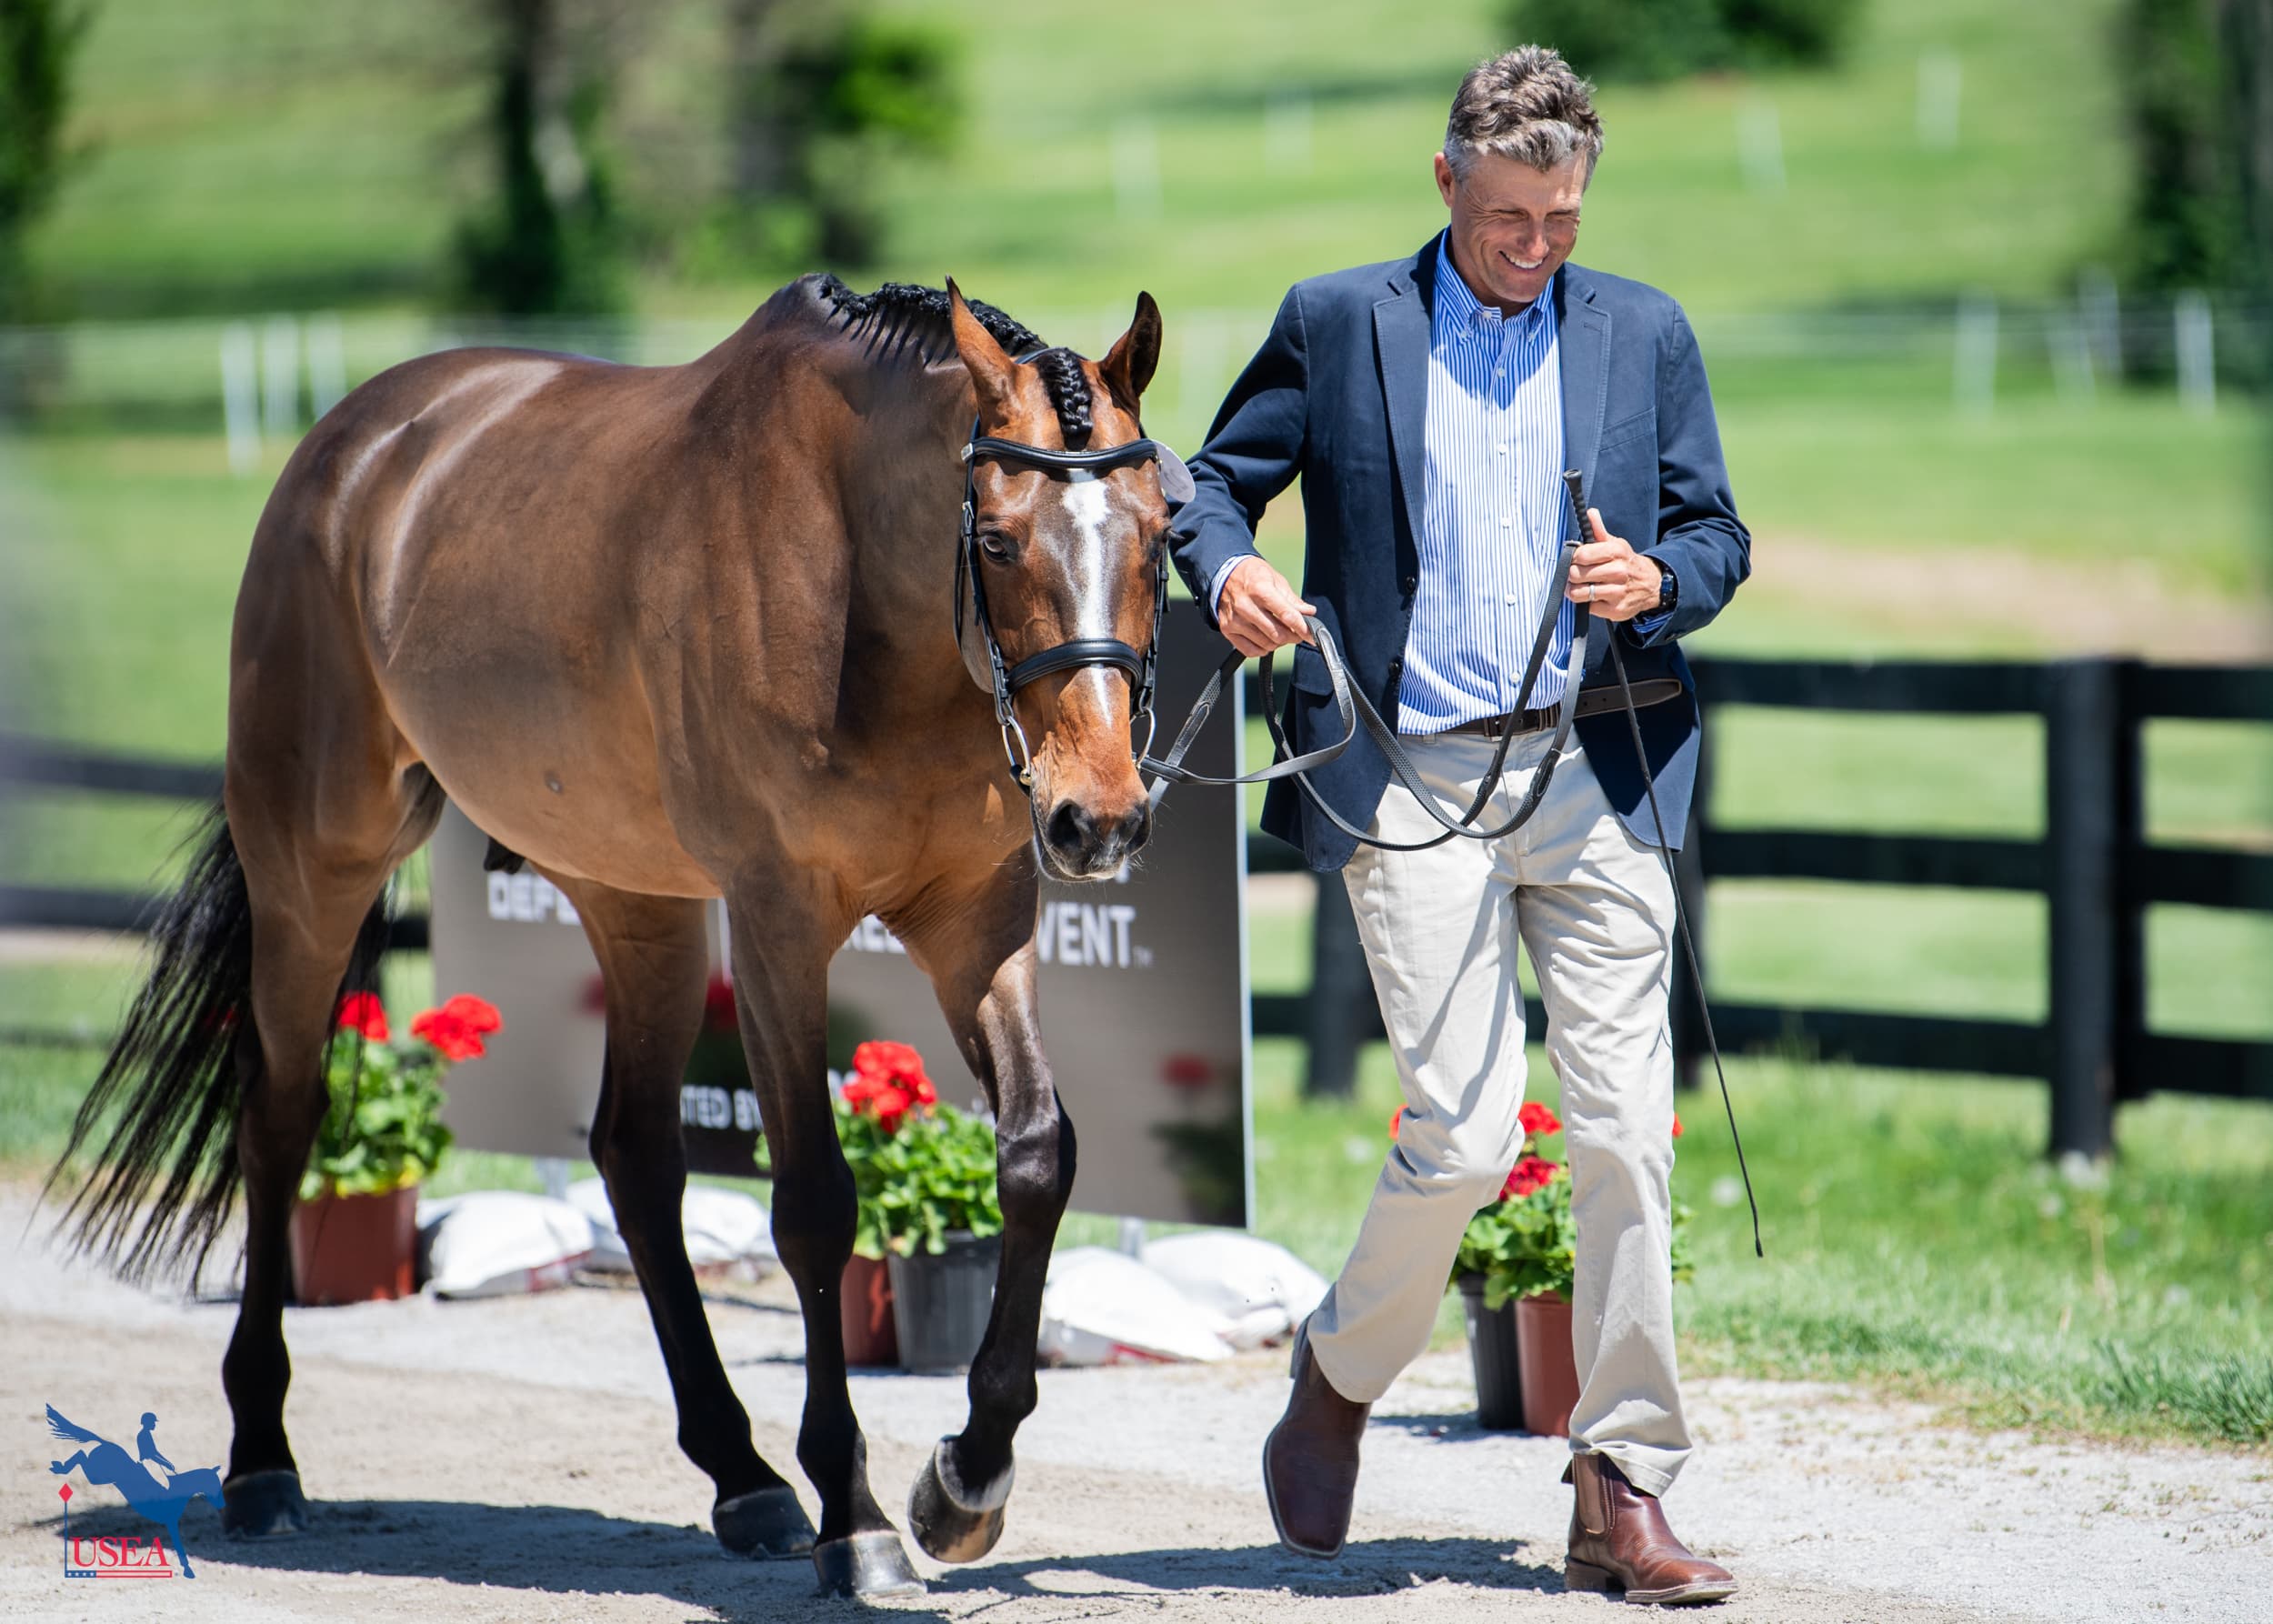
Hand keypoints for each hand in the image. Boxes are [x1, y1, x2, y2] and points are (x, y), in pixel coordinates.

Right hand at [1216, 556, 1315, 657]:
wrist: (1225, 573)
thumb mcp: (1276, 580)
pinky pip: (1251, 651)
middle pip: (1277, 634)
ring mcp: (1235, 619)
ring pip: (1266, 644)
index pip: (1286, 615)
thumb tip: (1308, 613)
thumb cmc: (1253, 575)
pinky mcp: (1227, 629)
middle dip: (1293, 636)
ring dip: (1278, 642)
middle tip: (1296, 631)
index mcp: (1260, 589)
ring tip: (1279, 631)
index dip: (1303, 628)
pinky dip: (1262, 648)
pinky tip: (1265, 638)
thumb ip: (1292, 600)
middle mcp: (1245, 605)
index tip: (1312, 635)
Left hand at [1565, 508, 1663, 622]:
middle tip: (1574, 574)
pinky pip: (1588, 607)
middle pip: (1577, 574)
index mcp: (1616, 552)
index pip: (1581, 555)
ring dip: (1574, 590)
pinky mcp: (1615, 610)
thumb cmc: (1626, 563)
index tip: (1573, 560)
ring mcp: (1617, 592)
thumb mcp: (1616, 544)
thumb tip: (1590, 512)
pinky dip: (1585, 603)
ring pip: (1579, 593)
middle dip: (1571, 575)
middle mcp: (1618, 572)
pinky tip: (1591, 596)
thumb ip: (1599, 530)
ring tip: (1577, 586)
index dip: (1572, 558)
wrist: (1652, 585)